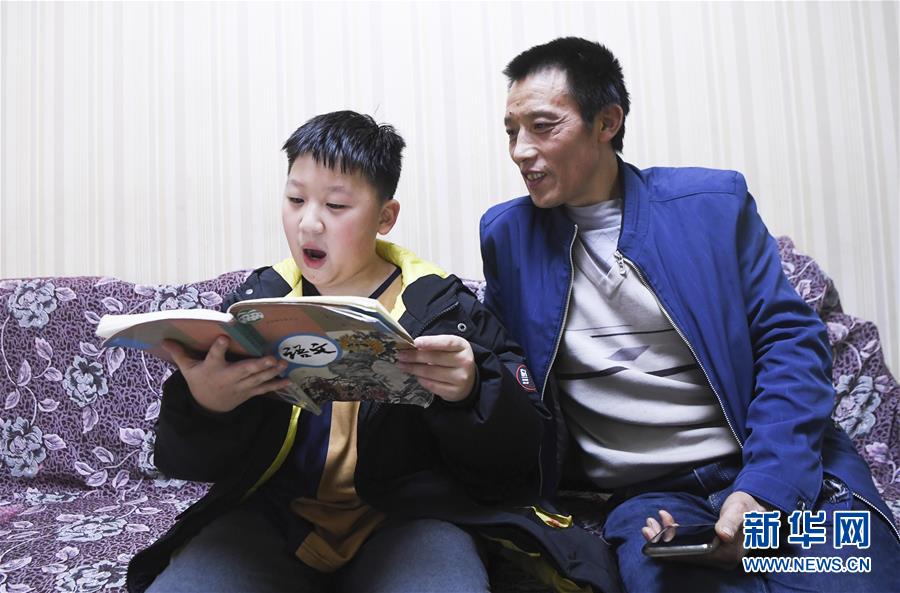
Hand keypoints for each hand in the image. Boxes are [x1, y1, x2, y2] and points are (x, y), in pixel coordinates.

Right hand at [162, 337, 291, 413]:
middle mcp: (228, 377)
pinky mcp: (250, 392)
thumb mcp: (188, 369)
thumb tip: (163, 338)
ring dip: (272, 372)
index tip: (224, 338)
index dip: (218, 348)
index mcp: (212, 368)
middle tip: (271, 358)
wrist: (208, 407)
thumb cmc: (200, 382)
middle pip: (243, 370)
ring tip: (283, 363)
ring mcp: (241, 386)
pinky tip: (289, 381)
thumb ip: (179, 353)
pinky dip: (277, 385)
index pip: (214, 357)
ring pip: (257, 379)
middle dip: (258, 365)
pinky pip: (264, 389)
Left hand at [395, 335, 475, 402]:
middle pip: (435, 358)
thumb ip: (434, 345)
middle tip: (401, 355)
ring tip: (402, 365)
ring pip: (431, 372)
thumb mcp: (449, 348)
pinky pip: (432, 385)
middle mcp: (465, 361)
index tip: (416, 342)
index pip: (446, 342)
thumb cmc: (453, 359)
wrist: (468, 381)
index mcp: (462, 346)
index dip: (431, 342)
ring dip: (414, 369)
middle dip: (415, 356)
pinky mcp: (454, 392)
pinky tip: (415, 376)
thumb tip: (411, 347)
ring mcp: (461, 378)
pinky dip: (421, 380)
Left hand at [641, 491, 768, 567]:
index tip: (654, 537)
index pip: (694, 556)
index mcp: (728, 555)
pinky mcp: (710, 546)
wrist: (756, 507)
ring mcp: (714, 554)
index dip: (672, 549)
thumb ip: (731, 522)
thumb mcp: (740, 511)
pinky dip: (675, 534)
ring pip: (684, 549)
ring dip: (665, 537)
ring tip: (650, 523)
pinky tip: (666, 521)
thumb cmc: (748, 508)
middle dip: (663, 542)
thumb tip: (723, 534)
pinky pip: (688, 543)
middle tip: (647, 527)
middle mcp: (720, 559)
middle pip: (686, 554)